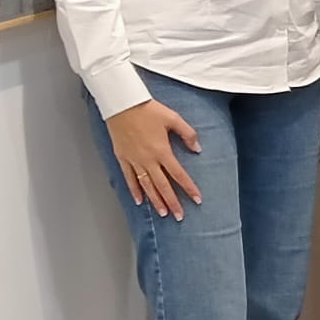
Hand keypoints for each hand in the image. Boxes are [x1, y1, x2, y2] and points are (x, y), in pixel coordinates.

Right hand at [105, 100, 201, 220]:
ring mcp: (134, 160)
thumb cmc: (148, 110)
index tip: (197, 199)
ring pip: (146, 186)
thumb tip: (197, 148)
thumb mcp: (173, 118)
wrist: (122, 104)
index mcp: (162, 151)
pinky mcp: (123, 158)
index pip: (179, 174)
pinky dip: (134, 191)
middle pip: (163, 185)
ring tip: (163, 213)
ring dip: (155, 200)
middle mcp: (148, 160)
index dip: (188, 188)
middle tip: (179, 216)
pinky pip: (129, 178)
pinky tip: (140, 201)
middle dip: (172, 202)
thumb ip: (188, 134)